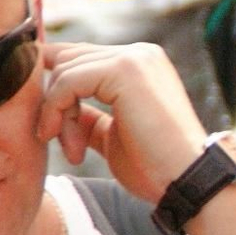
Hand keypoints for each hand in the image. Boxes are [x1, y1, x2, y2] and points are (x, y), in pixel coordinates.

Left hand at [38, 42, 210, 201]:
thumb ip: (90, 117)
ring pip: (65, 71)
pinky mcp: (124, 69)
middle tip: (56, 142)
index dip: (55, 87)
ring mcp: (134, 58)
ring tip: (72, 151)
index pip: (81, 58)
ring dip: (56, 114)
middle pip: (68, 60)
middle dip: (53, 103)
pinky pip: (68, 81)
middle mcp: (139, 53)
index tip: (48, 126)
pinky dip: (57, 112)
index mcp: (141, 65)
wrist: (187, 181)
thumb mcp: (113, 136)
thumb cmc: (156, 167)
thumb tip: (61, 109)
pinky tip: (71, 146)